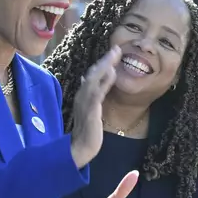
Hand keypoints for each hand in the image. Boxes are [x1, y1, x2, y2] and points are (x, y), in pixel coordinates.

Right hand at [70, 46, 121, 167]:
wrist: (80, 149)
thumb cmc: (87, 131)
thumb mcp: (90, 109)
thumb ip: (92, 95)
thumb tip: (89, 79)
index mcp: (82, 95)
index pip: (92, 75)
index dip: (102, 63)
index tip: (113, 52)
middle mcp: (82, 95)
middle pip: (93, 73)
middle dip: (105, 60)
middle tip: (117, 48)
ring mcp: (85, 102)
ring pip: (94, 78)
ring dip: (105, 65)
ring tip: (115, 54)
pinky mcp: (91, 111)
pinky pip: (97, 93)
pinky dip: (104, 81)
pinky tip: (112, 72)